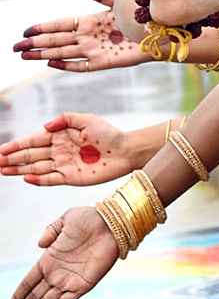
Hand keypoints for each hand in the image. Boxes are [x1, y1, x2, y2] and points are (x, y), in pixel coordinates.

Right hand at [1, 112, 137, 185]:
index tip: (2, 149)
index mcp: (61, 136)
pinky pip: (50, 179)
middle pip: (31, 155)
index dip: (18, 145)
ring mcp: (63, 165)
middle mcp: (59, 151)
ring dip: (19, 169)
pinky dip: (37, 179)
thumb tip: (45, 125)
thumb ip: (66, 119)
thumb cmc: (108, 134)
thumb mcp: (87, 120)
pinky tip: (25, 178)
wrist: (125, 151)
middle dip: (13, 158)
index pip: (35, 140)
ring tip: (3, 170)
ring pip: (36, 168)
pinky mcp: (70, 178)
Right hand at [9, 206, 119, 298]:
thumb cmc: (90, 219)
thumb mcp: (66, 219)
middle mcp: (58, 272)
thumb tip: (40, 245)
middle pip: (36, 295)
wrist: (112, 222)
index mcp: (50, 259)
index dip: (19, 294)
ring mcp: (70, 279)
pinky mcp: (85, 283)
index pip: (29, 281)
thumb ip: (50, 230)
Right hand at [13, 0, 146, 71]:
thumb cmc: (138, 16)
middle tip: (16, 47)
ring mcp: (94, 49)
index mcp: (89, 21)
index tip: (27, 31)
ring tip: (26, 56)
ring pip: (64, 53)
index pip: (61, 24)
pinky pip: (81, 65)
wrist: (158, 33)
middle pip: (57, 40)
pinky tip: (51, 64)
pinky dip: (66, 65)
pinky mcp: (104, 61)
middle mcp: (88, 36)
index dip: (43, 27)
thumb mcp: (118, 2)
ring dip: (44, 54)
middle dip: (36, 44)